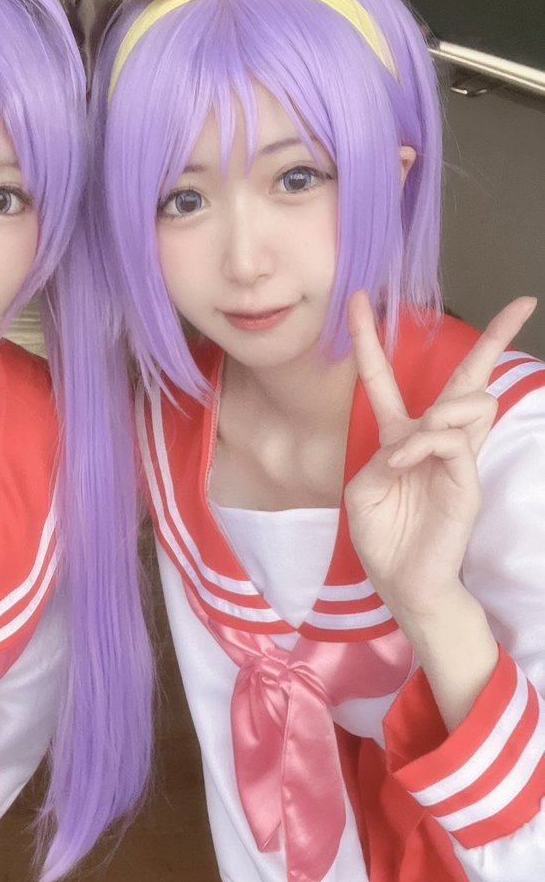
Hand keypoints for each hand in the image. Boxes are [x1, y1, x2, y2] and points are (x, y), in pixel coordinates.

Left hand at [343, 292, 535, 621]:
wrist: (402, 583)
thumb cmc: (383, 538)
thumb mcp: (362, 489)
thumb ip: (381, 454)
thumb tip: (415, 438)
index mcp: (399, 439)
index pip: (385, 382)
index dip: (371, 341)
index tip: (360, 299)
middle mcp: (432, 441)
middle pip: (465, 378)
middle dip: (494, 338)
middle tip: (522, 302)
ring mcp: (456, 458)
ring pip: (466, 402)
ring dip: (431, 418)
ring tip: (403, 456)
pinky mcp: (468, 478)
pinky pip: (451, 439)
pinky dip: (424, 444)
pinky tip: (406, 463)